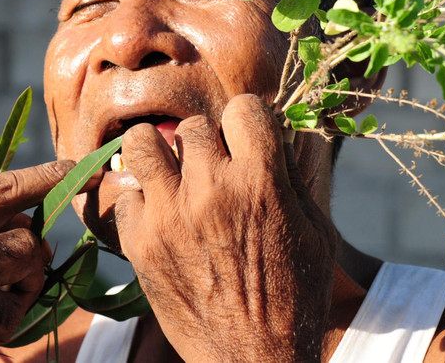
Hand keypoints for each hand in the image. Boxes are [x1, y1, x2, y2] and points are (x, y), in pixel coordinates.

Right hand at [0, 161, 70, 362]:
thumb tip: (26, 231)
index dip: (35, 177)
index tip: (70, 167)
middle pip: (6, 196)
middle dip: (52, 184)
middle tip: (87, 179)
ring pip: (23, 250)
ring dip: (26, 283)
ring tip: (0, 310)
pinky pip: (11, 310)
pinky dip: (3, 329)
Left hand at [115, 94, 337, 361]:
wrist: (253, 359)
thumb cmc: (296, 296)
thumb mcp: (318, 231)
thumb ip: (298, 175)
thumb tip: (283, 133)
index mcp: (261, 181)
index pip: (244, 106)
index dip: (249, 123)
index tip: (248, 144)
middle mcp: (211, 189)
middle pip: (192, 126)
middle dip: (206, 144)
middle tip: (214, 172)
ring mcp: (169, 215)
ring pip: (142, 143)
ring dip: (160, 155)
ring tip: (173, 176)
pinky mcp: (140, 243)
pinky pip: (126, 194)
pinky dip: (142, 201)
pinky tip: (161, 218)